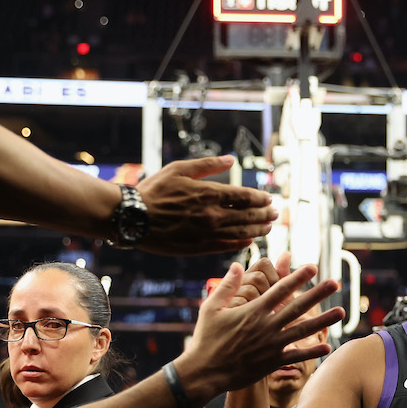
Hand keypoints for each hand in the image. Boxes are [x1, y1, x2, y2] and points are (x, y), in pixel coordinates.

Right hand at [136, 156, 276, 254]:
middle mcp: (212, 215)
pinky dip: (240, 243)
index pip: (245, 197)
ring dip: (257, 230)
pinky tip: (248, 241)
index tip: (269, 199)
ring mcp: (207, 233)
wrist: (131, 217)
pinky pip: (226, 246)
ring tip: (268, 228)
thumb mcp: (180, 169)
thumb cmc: (154, 190)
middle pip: (248, 216)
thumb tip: (231, 160)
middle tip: (275, 214)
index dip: (260, 199)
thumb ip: (208, 165)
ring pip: (241, 233)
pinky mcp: (199, 247)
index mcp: (209, 194)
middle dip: (264, 215)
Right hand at [176, 262, 342, 395]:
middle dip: (318, 294)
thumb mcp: (211, 308)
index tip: (313, 267)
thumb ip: (226, 286)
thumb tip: (238, 265)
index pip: (279, 289)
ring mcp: (271, 344)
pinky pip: (296, 355)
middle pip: (297, 306)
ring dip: (323, 320)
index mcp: (253, 311)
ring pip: (302, 330)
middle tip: (335, 283)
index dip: (297, 277)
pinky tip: (327, 345)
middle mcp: (266, 326)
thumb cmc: (206, 339)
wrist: (204, 372)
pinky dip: (312, 351)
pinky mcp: (272, 362)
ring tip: (341, 311)